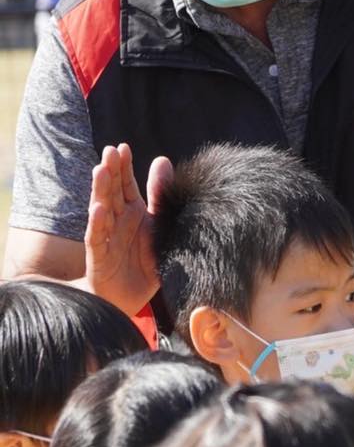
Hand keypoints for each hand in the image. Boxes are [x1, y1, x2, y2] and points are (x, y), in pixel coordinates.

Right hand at [84, 143, 170, 315]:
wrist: (135, 299)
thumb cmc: (144, 262)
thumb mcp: (158, 225)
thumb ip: (159, 196)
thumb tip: (162, 160)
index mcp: (133, 213)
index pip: (125, 185)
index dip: (123, 167)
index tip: (122, 147)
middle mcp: (117, 222)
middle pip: (111, 193)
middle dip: (110, 172)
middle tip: (109, 151)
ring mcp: (106, 238)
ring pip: (101, 210)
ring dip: (100, 191)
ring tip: (101, 170)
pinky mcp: (100, 258)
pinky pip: (98, 239)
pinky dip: (97, 224)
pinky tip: (98, 209)